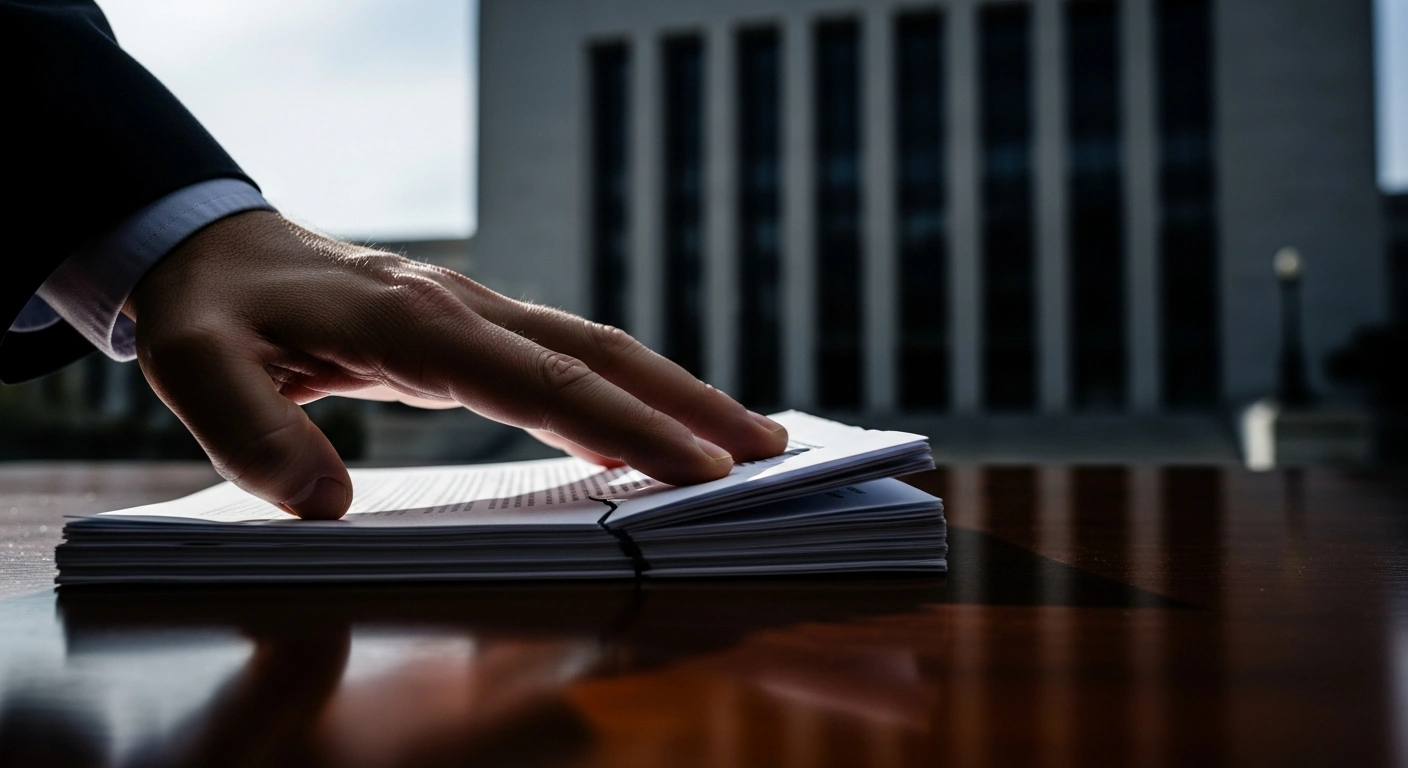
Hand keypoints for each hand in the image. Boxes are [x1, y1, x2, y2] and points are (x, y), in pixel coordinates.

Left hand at [123, 211, 787, 518]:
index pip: (540, 381)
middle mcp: (465, 309)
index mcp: (414, 322)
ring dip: (674, 391)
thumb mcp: (199, 369)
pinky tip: (654, 425)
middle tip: (765, 449)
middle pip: (599, 355)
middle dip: (687, 403)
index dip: (621, 427)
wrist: (218, 250)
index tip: (691, 468)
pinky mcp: (476, 328)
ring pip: (597, 349)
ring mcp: (477, 313)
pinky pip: (569, 357)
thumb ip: (256, 435)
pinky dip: (626, 390)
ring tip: (743, 435)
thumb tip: (325, 506)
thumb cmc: (214, 313)